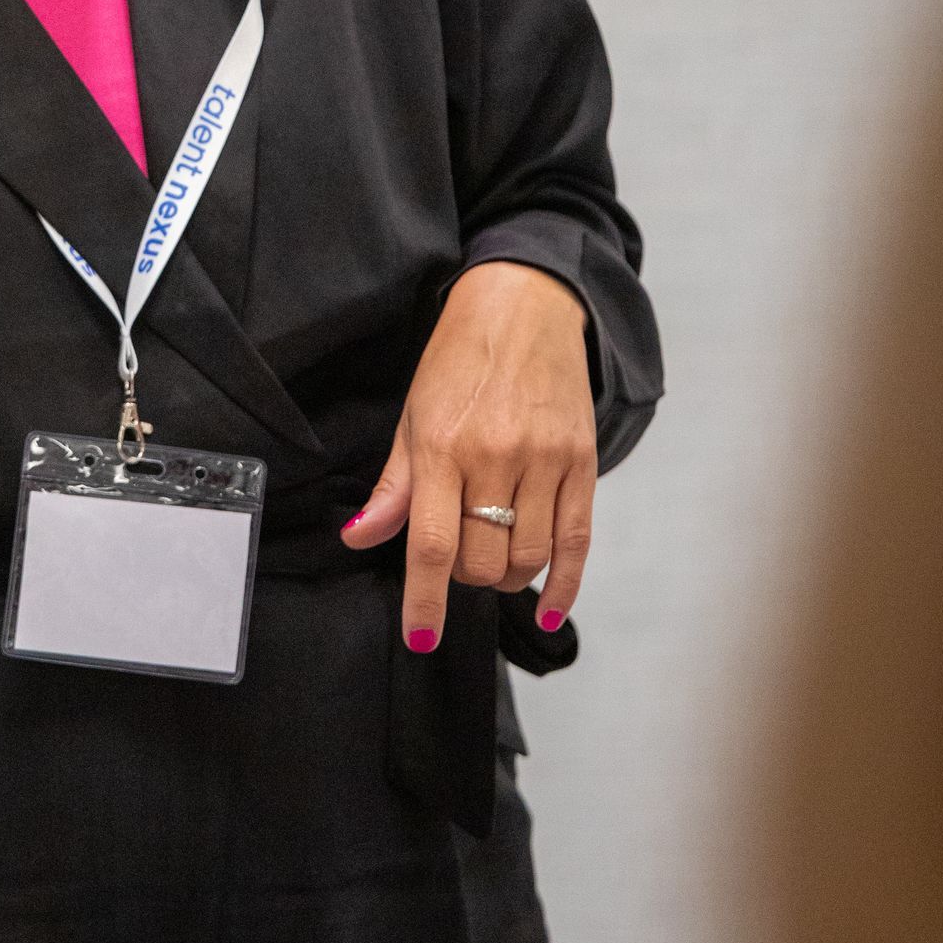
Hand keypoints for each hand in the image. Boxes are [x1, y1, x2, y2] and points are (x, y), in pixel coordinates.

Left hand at [338, 260, 595, 650]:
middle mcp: (495, 456)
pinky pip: (577, 542)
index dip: (425, 601)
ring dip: (505, 577)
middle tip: (456, 555)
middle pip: (482, 560)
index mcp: (443, 446)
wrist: (524, 306)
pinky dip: (564, 584)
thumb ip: (393, 487)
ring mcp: (545, 460)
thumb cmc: (458, 361)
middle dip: (464, 578)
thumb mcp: (413, 417)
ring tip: (492, 556)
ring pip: (527, 559)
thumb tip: (359, 539)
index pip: (431, 545)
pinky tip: (549, 606)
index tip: (421, 636)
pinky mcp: (583, 462)